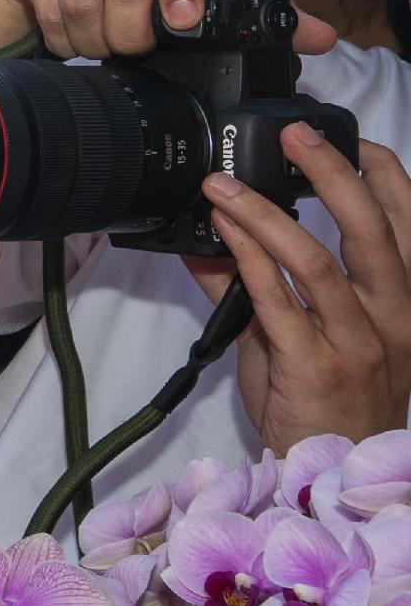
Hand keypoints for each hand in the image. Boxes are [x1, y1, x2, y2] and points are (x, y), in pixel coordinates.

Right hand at [0, 0, 338, 61]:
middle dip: (135, 34)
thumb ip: (261, 0)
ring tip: (109, 47)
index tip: (182, 22)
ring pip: (85, 3)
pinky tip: (77, 39)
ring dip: (98, 42)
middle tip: (140, 50)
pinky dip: (66, 39)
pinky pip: (50, 8)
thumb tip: (323, 38)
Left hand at [195, 126, 410, 448]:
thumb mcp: (307, 334)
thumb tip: (214, 237)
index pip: (408, 223)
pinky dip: (248, 260)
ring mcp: (358, 342)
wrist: (333, 470)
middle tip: (297, 135)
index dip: (385, 175)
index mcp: (408, 302)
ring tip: (223, 185)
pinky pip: (280, 302)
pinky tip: (222, 232)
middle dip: (334, 172)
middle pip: (373, 228)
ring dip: (265, 214)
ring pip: (318, 260)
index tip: (350, 139)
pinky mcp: (316, 365)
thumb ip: (263, 285)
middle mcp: (394, 317)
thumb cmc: (325, 401)